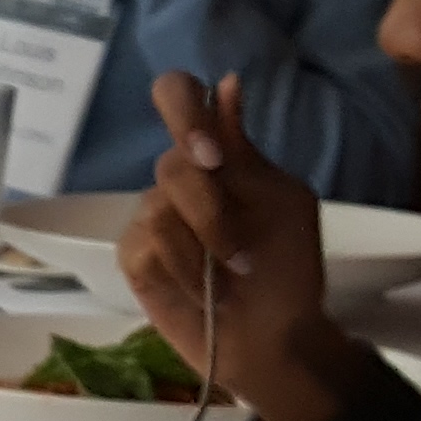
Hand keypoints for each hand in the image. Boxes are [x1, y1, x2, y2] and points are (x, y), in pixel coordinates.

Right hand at [114, 71, 362, 420]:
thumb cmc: (287, 269)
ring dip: (203, 252)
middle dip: (212, 213)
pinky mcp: (134, 256)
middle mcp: (177, 178)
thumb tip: (226, 83)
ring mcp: (150, 216)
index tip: (213, 156)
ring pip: (158, 212)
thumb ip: (245, 152)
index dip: (184, 111)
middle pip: (172, 164)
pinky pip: (144, 249)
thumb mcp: (284, 202)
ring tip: (230, 280)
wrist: (275, 338)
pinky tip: (202, 294)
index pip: (177, 95)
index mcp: (215, 153)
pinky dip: (183, 275)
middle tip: (240, 253)